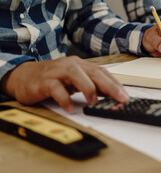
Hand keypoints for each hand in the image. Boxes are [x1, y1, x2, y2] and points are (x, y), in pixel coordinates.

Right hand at [0, 56, 128, 112]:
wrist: (23, 76)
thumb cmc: (52, 79)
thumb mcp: (74, 81)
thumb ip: (91, 86)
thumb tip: (110, 96)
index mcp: (80, 65)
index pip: (102, 72)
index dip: (115, 84)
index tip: (125, 96)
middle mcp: (71, 65)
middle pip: (94, 73)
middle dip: (109, 86)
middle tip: (120, 99)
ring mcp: (57, 72)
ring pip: (76, 76)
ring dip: (88, 89)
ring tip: (94, 102)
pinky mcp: (44, 81)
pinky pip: (56, 88)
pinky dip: (64, 99)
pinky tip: (70, 108)